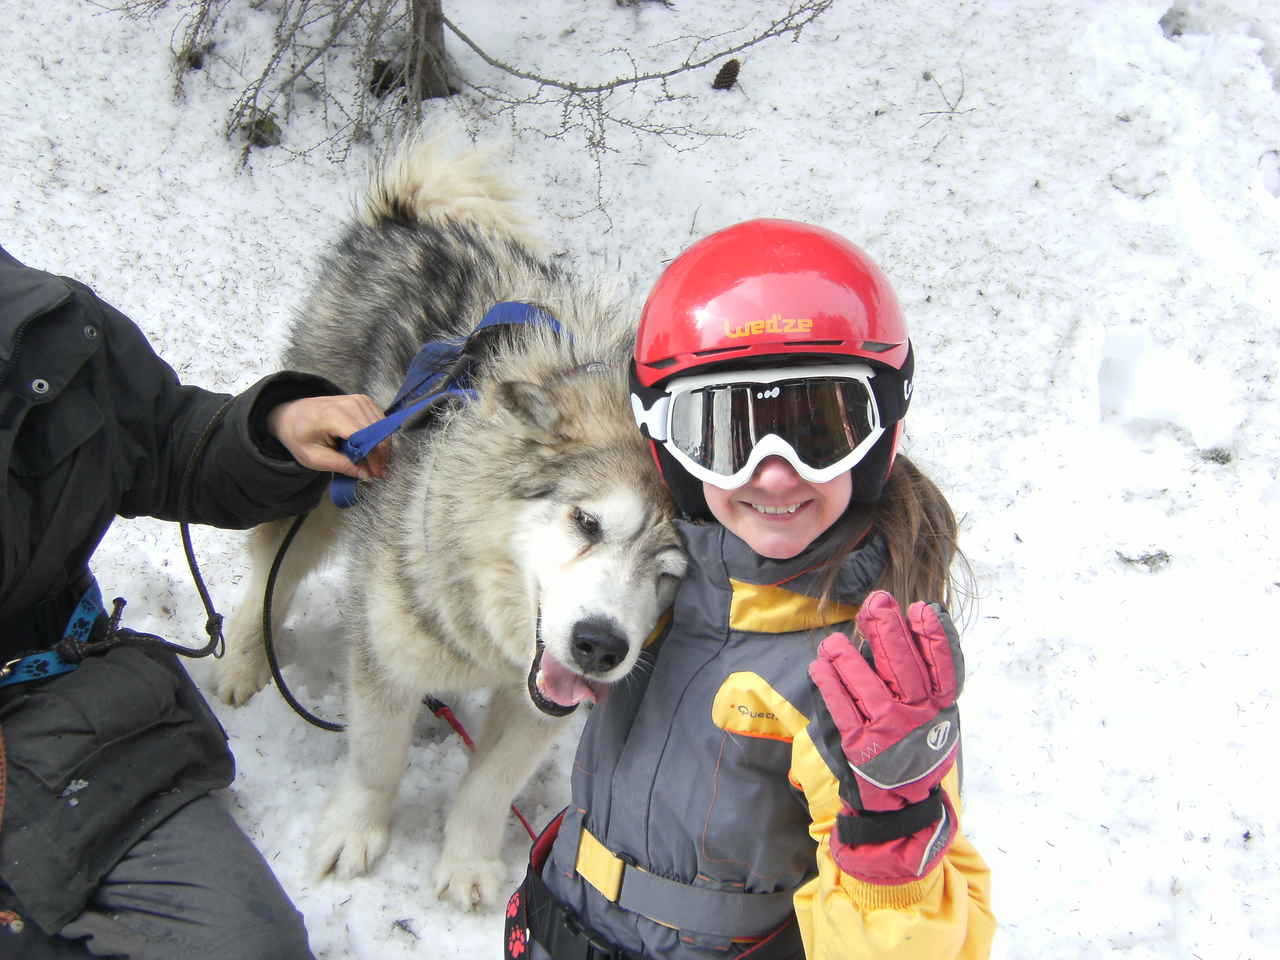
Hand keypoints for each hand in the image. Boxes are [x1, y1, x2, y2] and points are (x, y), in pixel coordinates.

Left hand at [267, 394, 389, 480]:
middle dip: (380, 454)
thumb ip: (341, 465)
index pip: (365, 437)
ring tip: (374, 462)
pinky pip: (380, 419)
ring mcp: (357, 399)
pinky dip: (379, 434)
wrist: (291, 415)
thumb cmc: (299, 436)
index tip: (376, 474)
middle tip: (377, 472)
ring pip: (381, 425)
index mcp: (333, 416)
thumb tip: (366, 474)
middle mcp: (349, 403)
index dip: (374, 457)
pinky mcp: (362, 399)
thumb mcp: (314, 458)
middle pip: (376, 431)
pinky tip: (371, 446)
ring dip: (381, 445)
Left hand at [809, 590, 963, 883]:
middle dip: (889, 632)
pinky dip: (830, 684)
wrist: (901, 807)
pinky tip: (820, 666)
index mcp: (940, 709)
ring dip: (848, 658)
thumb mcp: (936, 720)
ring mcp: (889, 733)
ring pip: (868, 686)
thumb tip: (926, 624)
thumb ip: (930, 681)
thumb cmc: (915, 751)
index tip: (921, 610)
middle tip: (875, 603)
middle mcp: (918, 719)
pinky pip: (843, 709)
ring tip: (833, 640)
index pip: (942, 668)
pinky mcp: (861, 746)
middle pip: (904, 669)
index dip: (934, 638)